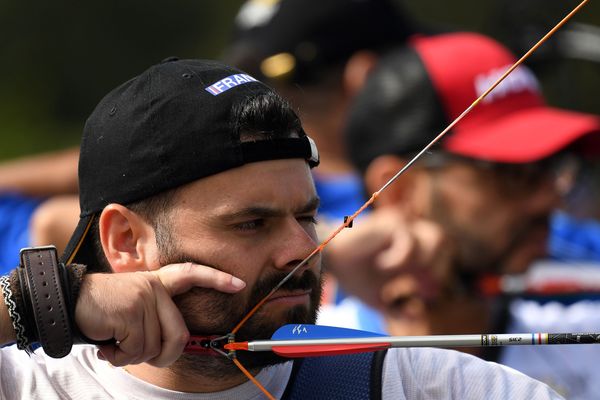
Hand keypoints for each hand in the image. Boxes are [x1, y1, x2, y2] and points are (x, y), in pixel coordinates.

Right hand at [74, 262, 244, 366]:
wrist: (66, 301)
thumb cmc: (102, 311)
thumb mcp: (133, 308)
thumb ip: (154, 318)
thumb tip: (174, 345)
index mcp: (157, 282)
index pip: (191, 273)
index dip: (216, 279)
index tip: (239, 284)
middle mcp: (154, 287)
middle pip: (178, 336)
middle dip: (162, 357)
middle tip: (136, 355)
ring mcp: (144, 297)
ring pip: (153, 347)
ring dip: (131, 355)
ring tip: (114, 343)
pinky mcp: (132, 310)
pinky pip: (136, 349)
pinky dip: (119, 356)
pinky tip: (107, 344)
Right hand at [324, 208, 452, 310]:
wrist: (329, 262)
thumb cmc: (352, 277)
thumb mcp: (379, 299)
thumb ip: (398, 310)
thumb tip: (418, 315)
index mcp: (411, 253)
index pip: (440, 258)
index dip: (438, 277)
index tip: (424, 296)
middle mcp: (410, 237)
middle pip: (444, 242)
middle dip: (438, 267)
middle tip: (421, 287)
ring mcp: (402, 227)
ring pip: (436, 236)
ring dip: (425, 261)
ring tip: (407, 274)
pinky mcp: (391, 223)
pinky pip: (409, 240)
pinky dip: (399, 258)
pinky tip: (383, 267)